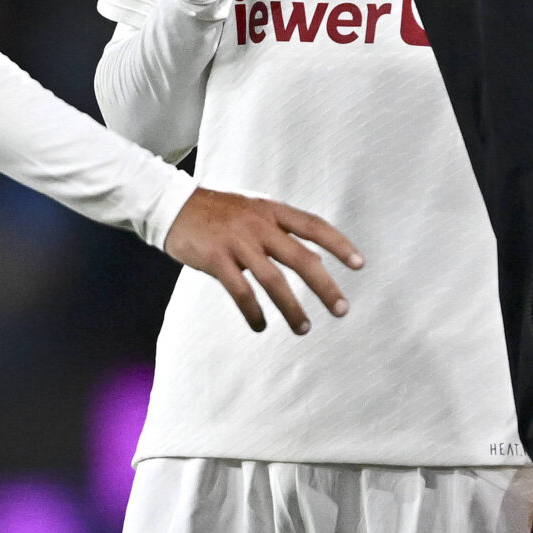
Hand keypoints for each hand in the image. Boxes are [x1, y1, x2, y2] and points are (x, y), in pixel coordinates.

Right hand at [163, 188, 362, 334]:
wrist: (172, 204)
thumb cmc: (217, 210)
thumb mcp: (252, 207)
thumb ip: (278, 226)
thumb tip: (310, 256)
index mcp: (271, 210)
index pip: (314, 226)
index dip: (339, 244)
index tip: (359, 264)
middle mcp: (259, 224)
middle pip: (301, 258)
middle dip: (324, 286)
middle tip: (341, 309)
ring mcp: (237, 241)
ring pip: (274, 280)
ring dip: (292, 308)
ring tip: (304, 328)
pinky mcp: (216, 258)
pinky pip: (241, 291)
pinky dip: (254, 311)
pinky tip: (261, 325)